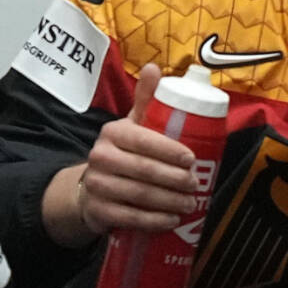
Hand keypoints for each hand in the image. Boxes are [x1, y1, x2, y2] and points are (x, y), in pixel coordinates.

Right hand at [45, 64, 196, 246]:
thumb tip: (153, 67)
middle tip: (196, 185)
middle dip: (174, 179)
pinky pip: (128, 217)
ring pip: (138, 195)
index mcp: (112, 132)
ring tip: (190, 204)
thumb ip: (146, 98)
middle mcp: (100, 156)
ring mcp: (96, 185)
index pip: (143, 139)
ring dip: (168, 202)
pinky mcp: (97, 210)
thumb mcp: (133, 124)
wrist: (91, 186)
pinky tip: (170, 220)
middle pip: (143, 170)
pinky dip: (152, 220)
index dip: (169, 150)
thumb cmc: (124, 151)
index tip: (192, 159)